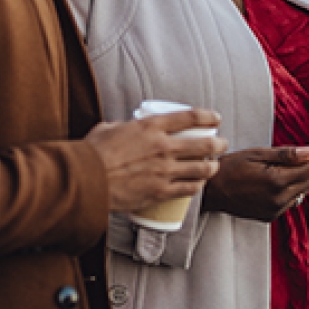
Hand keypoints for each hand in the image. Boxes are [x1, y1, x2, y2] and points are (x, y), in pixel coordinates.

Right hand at [85, 109, 227, 213]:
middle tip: (222, 143)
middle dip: (218, 144)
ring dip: (212, 167)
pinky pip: (187, 189)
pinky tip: (198, 185)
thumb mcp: (109, 129)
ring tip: (214, 166)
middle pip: (203, 144)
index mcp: (151, 126)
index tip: (215, 118)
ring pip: (200, 169)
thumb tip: (123, 128)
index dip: (207, 116)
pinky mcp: (160, 192)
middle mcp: (162, 147)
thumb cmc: (93, 153)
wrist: (86, 181)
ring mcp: (163, 171)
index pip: (189, 117)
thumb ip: (122, 127)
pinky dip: (197, 186)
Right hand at [202, 145, 308, 222]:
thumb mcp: (257, 154)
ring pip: (301, 192)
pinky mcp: (270, 216)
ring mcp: (275, 210)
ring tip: (303, 163)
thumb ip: (285, 155)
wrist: (212, 191)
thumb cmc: (231, 167)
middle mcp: (279, 199)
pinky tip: (286, 178)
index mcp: (276, 181)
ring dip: (305, 178)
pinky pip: (290, 201)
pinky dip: (293, 189)